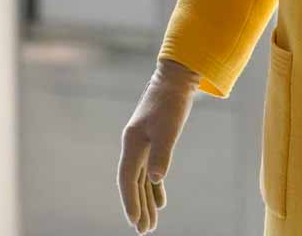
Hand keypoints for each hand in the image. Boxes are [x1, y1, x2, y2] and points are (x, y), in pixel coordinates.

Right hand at [117, 59, 200, 232]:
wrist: (174, 81)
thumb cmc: (170, 104)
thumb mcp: (169, 130)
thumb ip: (162, 155)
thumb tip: (156, 180)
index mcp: (132, 144)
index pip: (127, 179)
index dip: (130, 201)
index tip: (135, 222)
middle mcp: (133, 147)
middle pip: (133, 183)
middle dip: (137, 207)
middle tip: (143, 231)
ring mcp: (142, 145)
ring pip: (141, 179)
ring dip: (145, 201)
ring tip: (150, 223)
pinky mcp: (153, 143)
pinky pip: (149, 171)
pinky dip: (154, 188)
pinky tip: (160, 202)